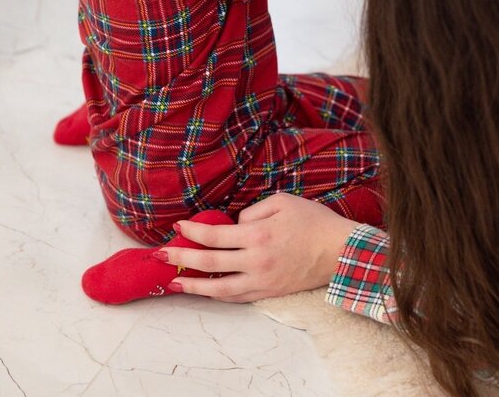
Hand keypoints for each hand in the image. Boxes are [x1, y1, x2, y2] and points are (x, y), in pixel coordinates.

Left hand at [163, 195, 359, 303]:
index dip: (193, 232)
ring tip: (172, 283)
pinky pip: (236, 297)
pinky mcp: (268, 292)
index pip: (215, 235)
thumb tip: (235, 225)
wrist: (338, 251)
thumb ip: (253, 211)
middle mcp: (255, 261)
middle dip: (181, 259)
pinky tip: (204, 290)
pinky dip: (216, 295)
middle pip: (210, 263)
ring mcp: (261, 280)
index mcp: (258, 235)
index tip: (177, 227)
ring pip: (218, 289)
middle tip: (159, 256)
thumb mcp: (282, 201)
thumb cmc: (312, 221)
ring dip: (193, 285)